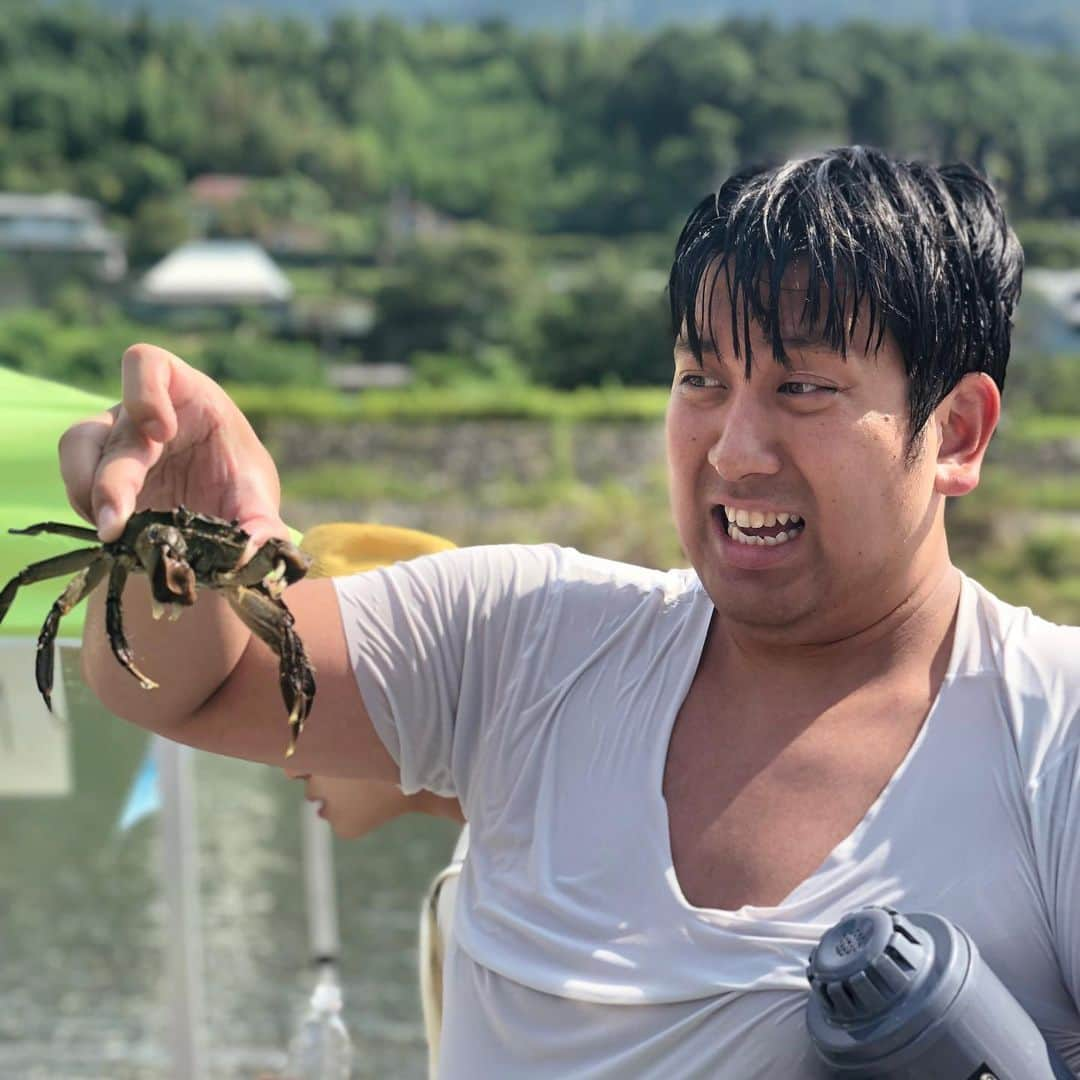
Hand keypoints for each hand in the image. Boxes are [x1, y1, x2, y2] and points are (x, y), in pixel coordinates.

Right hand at [59, 343, 287, 551]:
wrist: (222, 510)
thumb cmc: (239, 482)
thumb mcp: (257, 498)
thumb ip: (261, 523)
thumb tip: (260, 550)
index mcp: (186, 395)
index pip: (146, 363)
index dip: (144, 391)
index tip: (162, 433)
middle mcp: (140, 413)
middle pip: (107, 426)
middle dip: (109, 479)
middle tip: (117, 525)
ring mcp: (113, 441)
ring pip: (77, 447)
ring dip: (84, 489)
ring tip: (110, 532)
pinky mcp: (97, 474)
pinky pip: (76, 481)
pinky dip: (89, 508)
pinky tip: (114, 537)